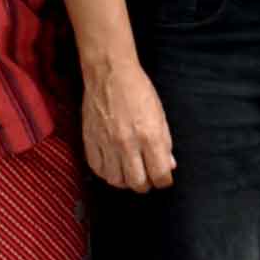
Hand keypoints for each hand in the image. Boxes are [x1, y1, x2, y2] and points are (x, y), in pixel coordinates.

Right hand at [84, 64, 177, 192]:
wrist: (110, 74)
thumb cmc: (138, 91)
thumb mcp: (160, 114)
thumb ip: (165, 143)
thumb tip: (168, 165)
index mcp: (150, 136)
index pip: (160, 174)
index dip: (164, 181)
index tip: (164, 179)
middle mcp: (128, 143)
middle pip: (137, 183)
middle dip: (145, 185)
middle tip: (148, 178)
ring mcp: (106, 144)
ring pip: (115, 180)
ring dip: (125, 181)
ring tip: (130, 174)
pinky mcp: (90, 141)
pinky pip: (97, 169)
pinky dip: (106, 173)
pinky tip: (113, 167)